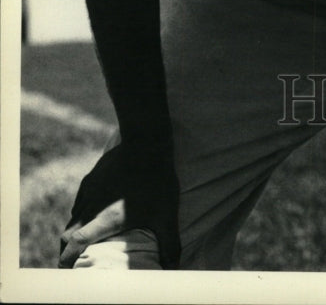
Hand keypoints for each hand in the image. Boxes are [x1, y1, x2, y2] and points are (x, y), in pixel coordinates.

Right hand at [58, 143, 179, 268]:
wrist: (147, 141)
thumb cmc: (157, 181)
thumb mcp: (166, 216)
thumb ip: (169, 244)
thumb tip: (173, 267)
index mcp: (103, 220)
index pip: (74, 244)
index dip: (67, 260)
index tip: (68, 270)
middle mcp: (90, 206)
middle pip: (67, 234)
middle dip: (67, 250)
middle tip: (76, 259)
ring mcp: (90, 190)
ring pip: (74, 216)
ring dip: (76, 230)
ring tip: (87, 239)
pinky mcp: (93, 177)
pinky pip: (80, 200)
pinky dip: (82, 211)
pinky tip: (94, 211)